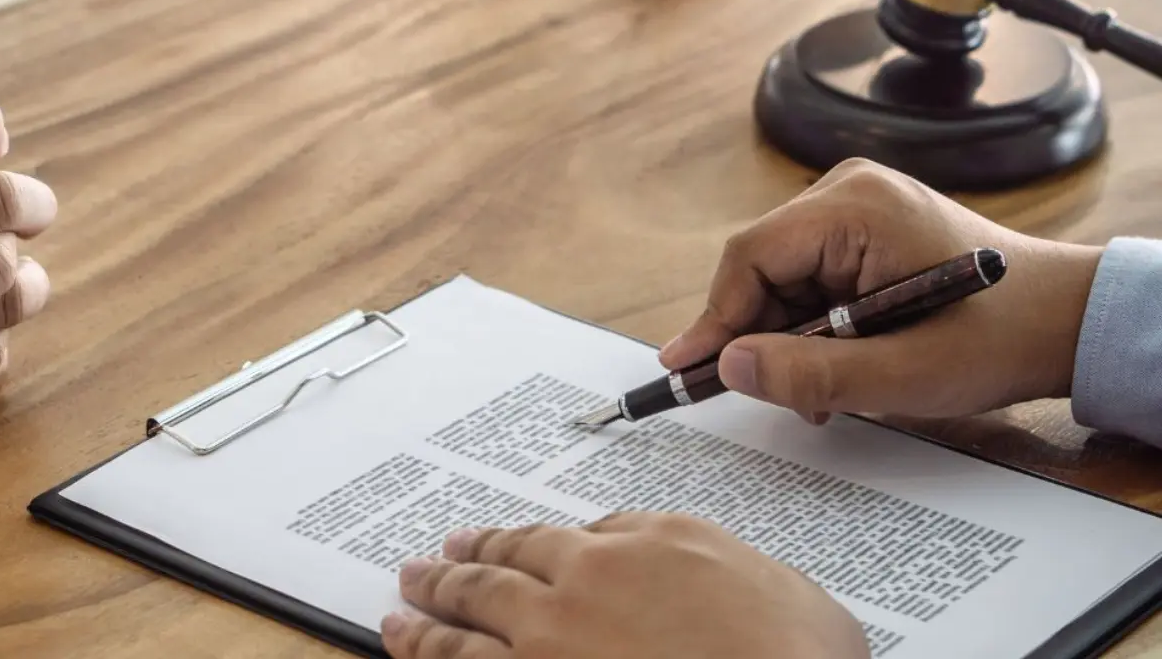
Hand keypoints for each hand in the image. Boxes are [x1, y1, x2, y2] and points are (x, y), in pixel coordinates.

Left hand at [382, 512, 868, 658]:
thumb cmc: (784, 646)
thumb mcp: (738, 559)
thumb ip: (667, 539)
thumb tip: (624, 532)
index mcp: (617, 554)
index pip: (537, 542)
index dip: (497, 542)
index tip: (471, 543)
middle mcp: (570, 603)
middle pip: (486, 584)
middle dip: (444, 577)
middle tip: (415, 571)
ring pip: (462, 640)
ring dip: (421, 628)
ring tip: (395, 621)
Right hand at [659, 158, 1102, 423]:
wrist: (1063, 320)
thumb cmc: (996, 338)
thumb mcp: (901, 373)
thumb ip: (810, 371)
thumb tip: (727, 366)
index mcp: (856, 208)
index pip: (751, 257)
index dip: (716, 317)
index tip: (687, 369)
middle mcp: (848, 192)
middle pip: (762, 267)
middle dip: (762, 335)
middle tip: (777, 394)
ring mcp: (856, 205)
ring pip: (782, 276)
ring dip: (790, 337)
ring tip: (823, 390)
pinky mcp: (863, 227)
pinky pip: (809, 276)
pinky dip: (812, 324)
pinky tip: (838, 362)